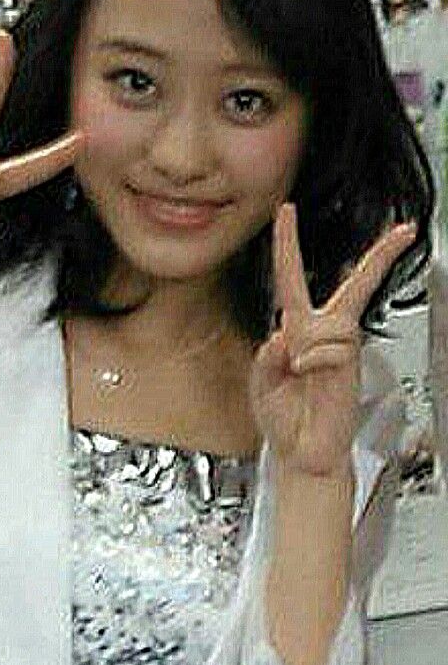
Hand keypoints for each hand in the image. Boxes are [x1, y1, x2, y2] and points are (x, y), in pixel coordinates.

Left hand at [250, 204, 415, 477]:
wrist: (300, 453)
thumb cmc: (283, 419)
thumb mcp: (260, 381)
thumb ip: (267, 355)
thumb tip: (286, 334)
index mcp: (296, 330)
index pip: (292, 279)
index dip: (288, 244)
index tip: (288, 211)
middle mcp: (323, 333)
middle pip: (355, 285)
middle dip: (379, 256)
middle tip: (404, 230)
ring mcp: (341, 349)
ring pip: (331, 321)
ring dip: (306, 346)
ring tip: (298, 372)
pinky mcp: (352, 366)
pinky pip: (331, 348)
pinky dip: (312, 362)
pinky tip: (308, 377)